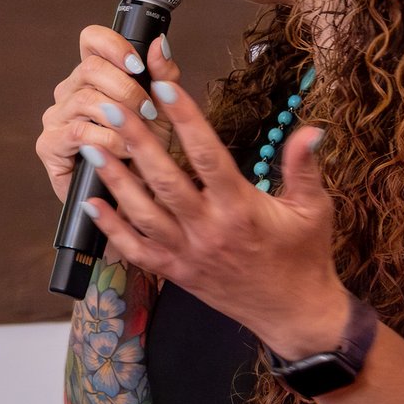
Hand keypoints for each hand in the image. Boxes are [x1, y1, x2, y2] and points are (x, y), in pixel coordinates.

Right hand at [36, 26, 174, 205]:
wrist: (139, 198)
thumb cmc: (149, 152)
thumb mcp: (164, 109)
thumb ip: (162, 75)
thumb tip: (161, 43)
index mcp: (94, 76)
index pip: (91, 41)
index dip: (113, 45)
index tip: (137, 64)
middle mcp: (70, 91)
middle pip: (90, 68)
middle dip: (126, 88)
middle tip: (148, 111)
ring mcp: (56, 117)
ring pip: (84, 98)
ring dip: (119, 117)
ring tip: (138, 136)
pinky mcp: (48, 145)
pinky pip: (77, 131)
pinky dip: (106, 140)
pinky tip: (121, 151)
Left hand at [81, 39, 352, 358]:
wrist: (294, 315)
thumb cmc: (305, 256)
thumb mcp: (313, 209)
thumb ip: (304, 167)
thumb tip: (311, 129)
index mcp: (241, 208)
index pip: (209, 155)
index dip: (186, 120)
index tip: (164, 88)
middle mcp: (209, 229)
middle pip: (165, 179)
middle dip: (135, 140)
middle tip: (110, 106)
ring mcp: (188, 253)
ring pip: (142, 213)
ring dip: (115, 179)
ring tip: (92, 145)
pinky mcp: (175, 273)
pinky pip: (136, 250)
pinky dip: (111, 227)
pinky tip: (90, 202)